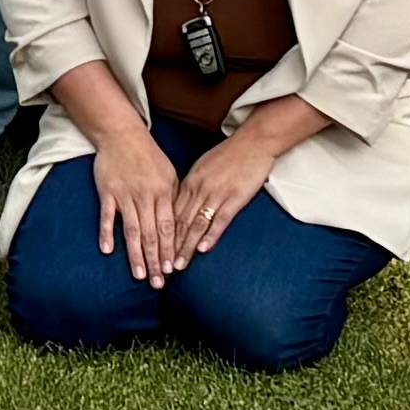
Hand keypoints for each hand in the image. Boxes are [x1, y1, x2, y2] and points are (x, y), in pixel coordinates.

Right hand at [90, 138, 191, 283]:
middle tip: (157, 283)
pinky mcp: (107, 192)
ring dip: (135, 255)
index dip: (170, 250)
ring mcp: (125, 195)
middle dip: (155, 261)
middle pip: (151, 234)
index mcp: (163, 192)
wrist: (122, 134)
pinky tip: (108, 251)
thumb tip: (179, 226)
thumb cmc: (148, 156)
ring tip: (138, 275)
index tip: (172, 270)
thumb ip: (173, 199)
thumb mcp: (169, 174)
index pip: (168, 227)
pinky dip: (107, 233)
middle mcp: (145, 196)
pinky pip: (107, 216)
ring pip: (132, 230)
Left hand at [161, 127, 285, 278]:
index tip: (156, 251)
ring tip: (179, 265)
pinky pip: (220, 220)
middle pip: (180, 222)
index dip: (163, 234)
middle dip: (170, 247)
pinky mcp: (234, 198)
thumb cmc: (229, 155)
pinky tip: (203, 249)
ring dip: (186, 247)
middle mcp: (199, 189)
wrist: (253, 142)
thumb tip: (181, 203)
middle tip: (162, 266)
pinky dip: (210, 236)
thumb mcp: (203, 167)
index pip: (171, 213)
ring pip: (196, 224)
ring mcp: (216, 194)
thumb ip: (192, 186)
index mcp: (190, 181)